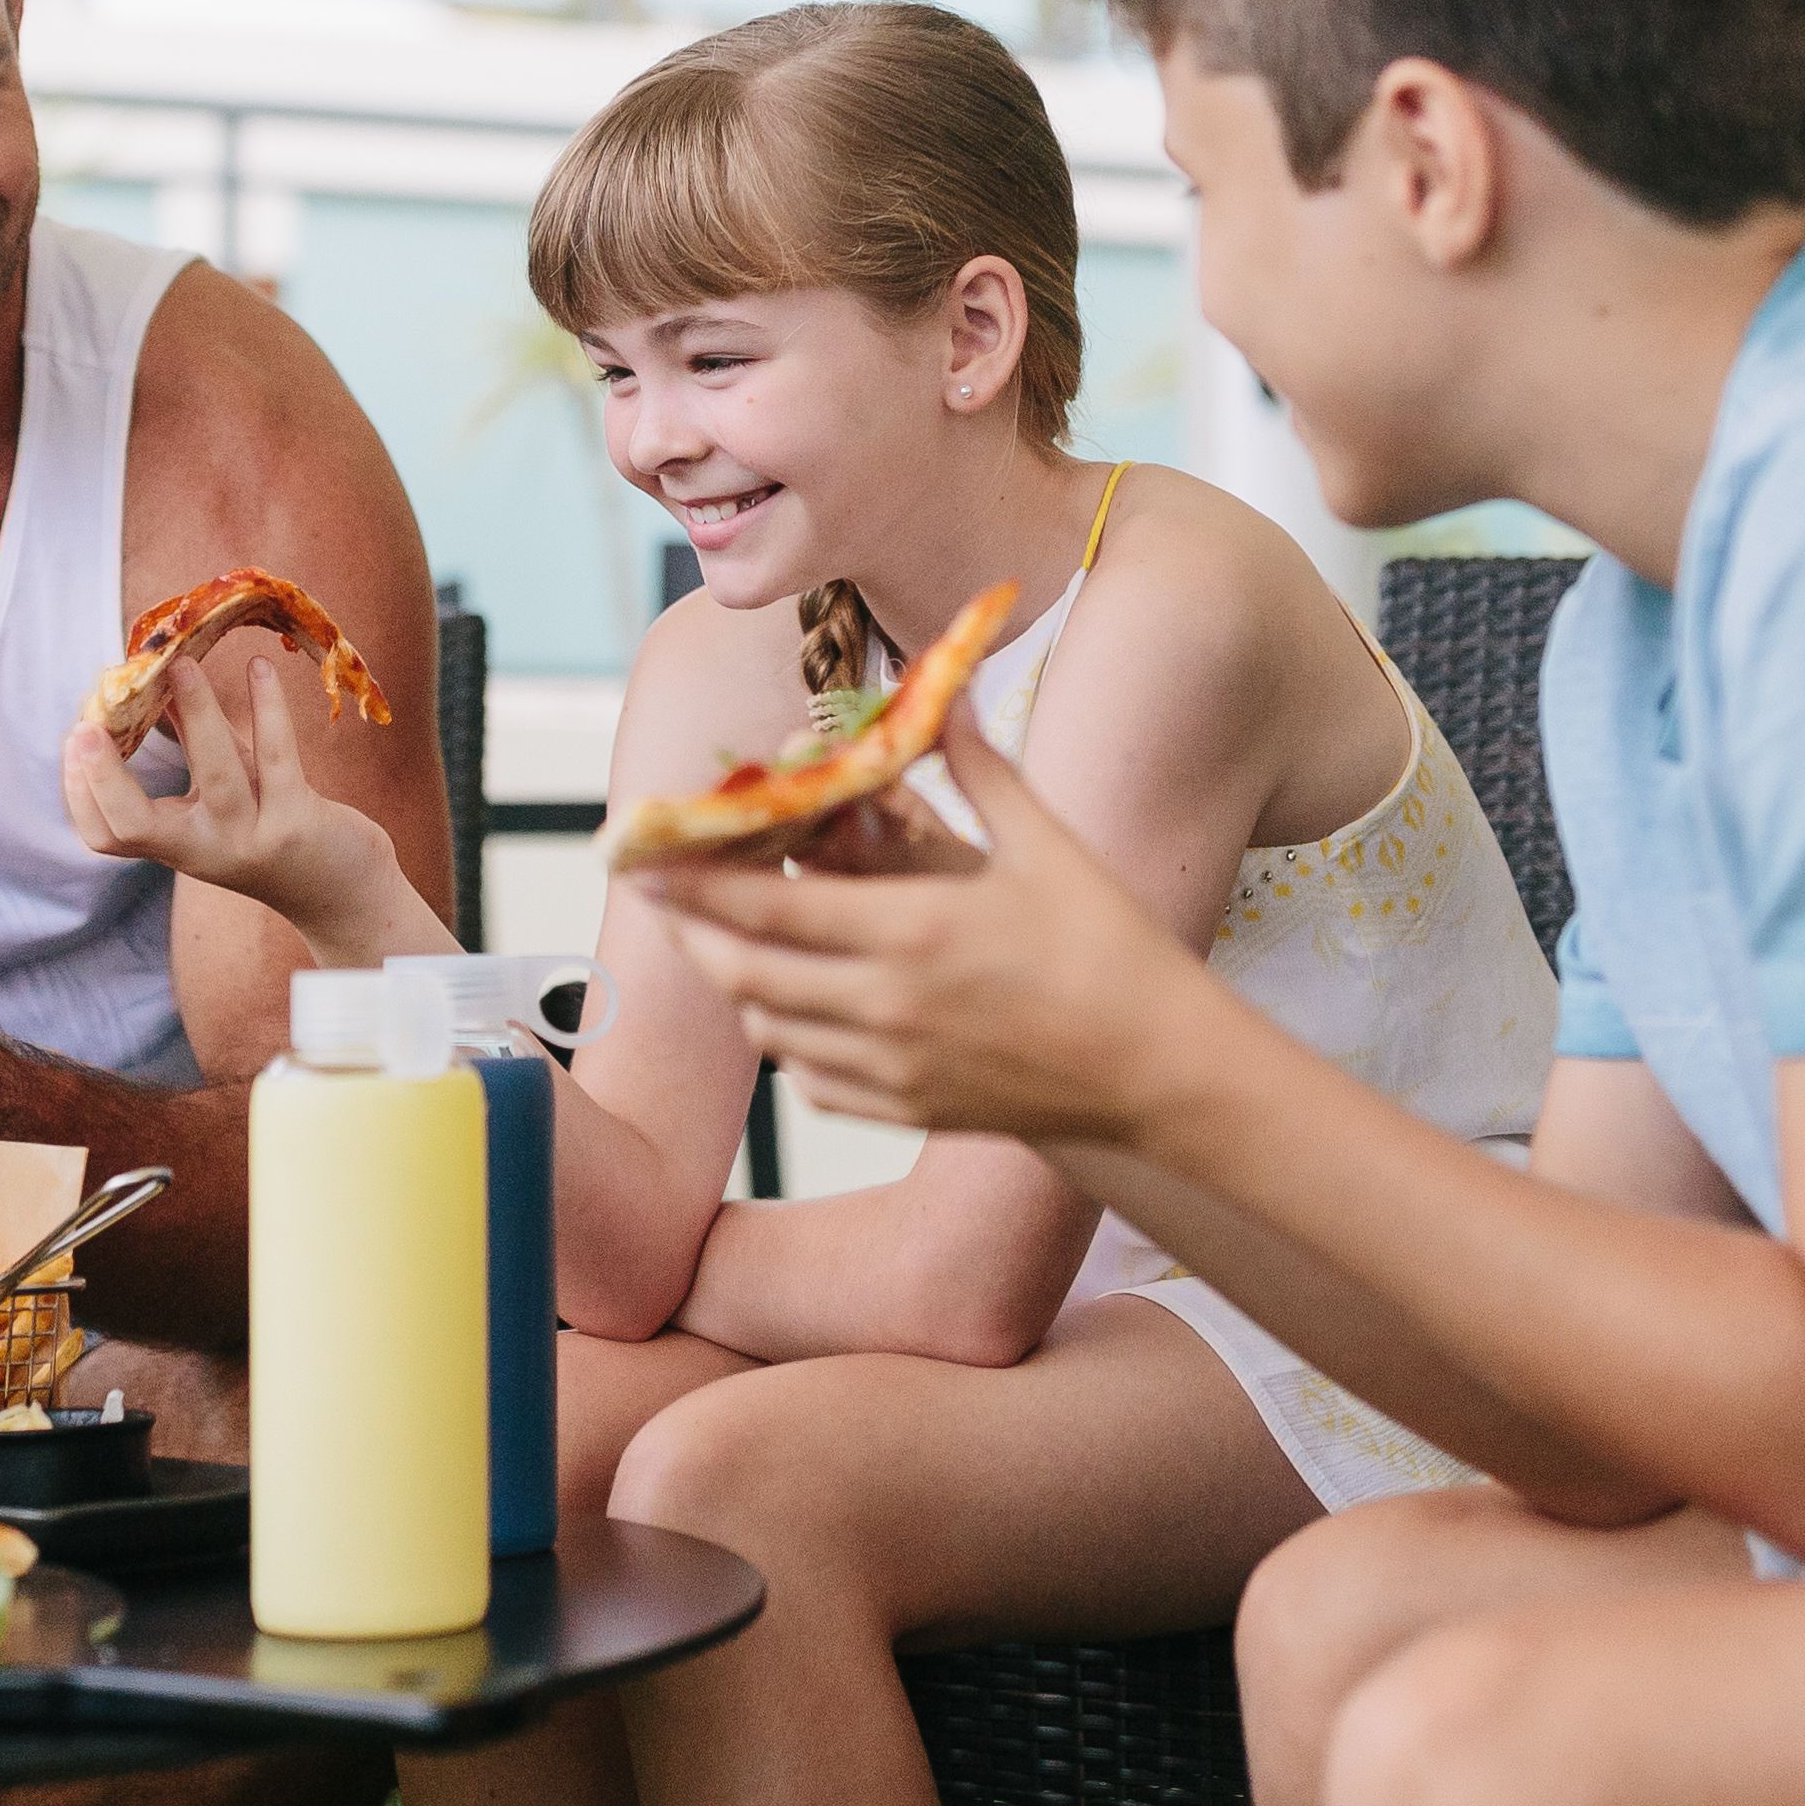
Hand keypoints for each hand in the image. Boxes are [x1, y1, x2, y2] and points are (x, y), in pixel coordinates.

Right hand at [59, 640, 422, 951]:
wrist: (340, 890)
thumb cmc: (273, 828)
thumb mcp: (223, 792)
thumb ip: (190, 744)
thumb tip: (157, 678)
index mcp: (176, 846)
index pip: (106, 834)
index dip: (79, 791)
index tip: (75, 736)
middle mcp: (205, 851)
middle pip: (136, 824)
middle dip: (105, 777)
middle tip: (88, 723)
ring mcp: (251, 840)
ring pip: (214, 775)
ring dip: (196, 713)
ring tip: (182, 664)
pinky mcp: (297, 822)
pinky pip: (275, 755)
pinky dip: (267, 707)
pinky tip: (259, 668)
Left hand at [639, 705, 1216, 1147]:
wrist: (1160, 1072)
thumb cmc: (1112, 949)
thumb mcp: (1047, 847)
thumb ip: (977, 770)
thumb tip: (941, 693)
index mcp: (913, 932)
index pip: (765, 909)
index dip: (692, 885)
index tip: (644, 856)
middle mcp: (887, 1007)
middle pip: (744, 973)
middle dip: (692, 931)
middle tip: (663, 896)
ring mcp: (893, 1070)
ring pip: (768, 1029)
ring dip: (737, 984)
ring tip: (725, 942)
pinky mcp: (907, 1111)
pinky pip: (809, 1080)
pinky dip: (786, 1040)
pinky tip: (793, 1009)